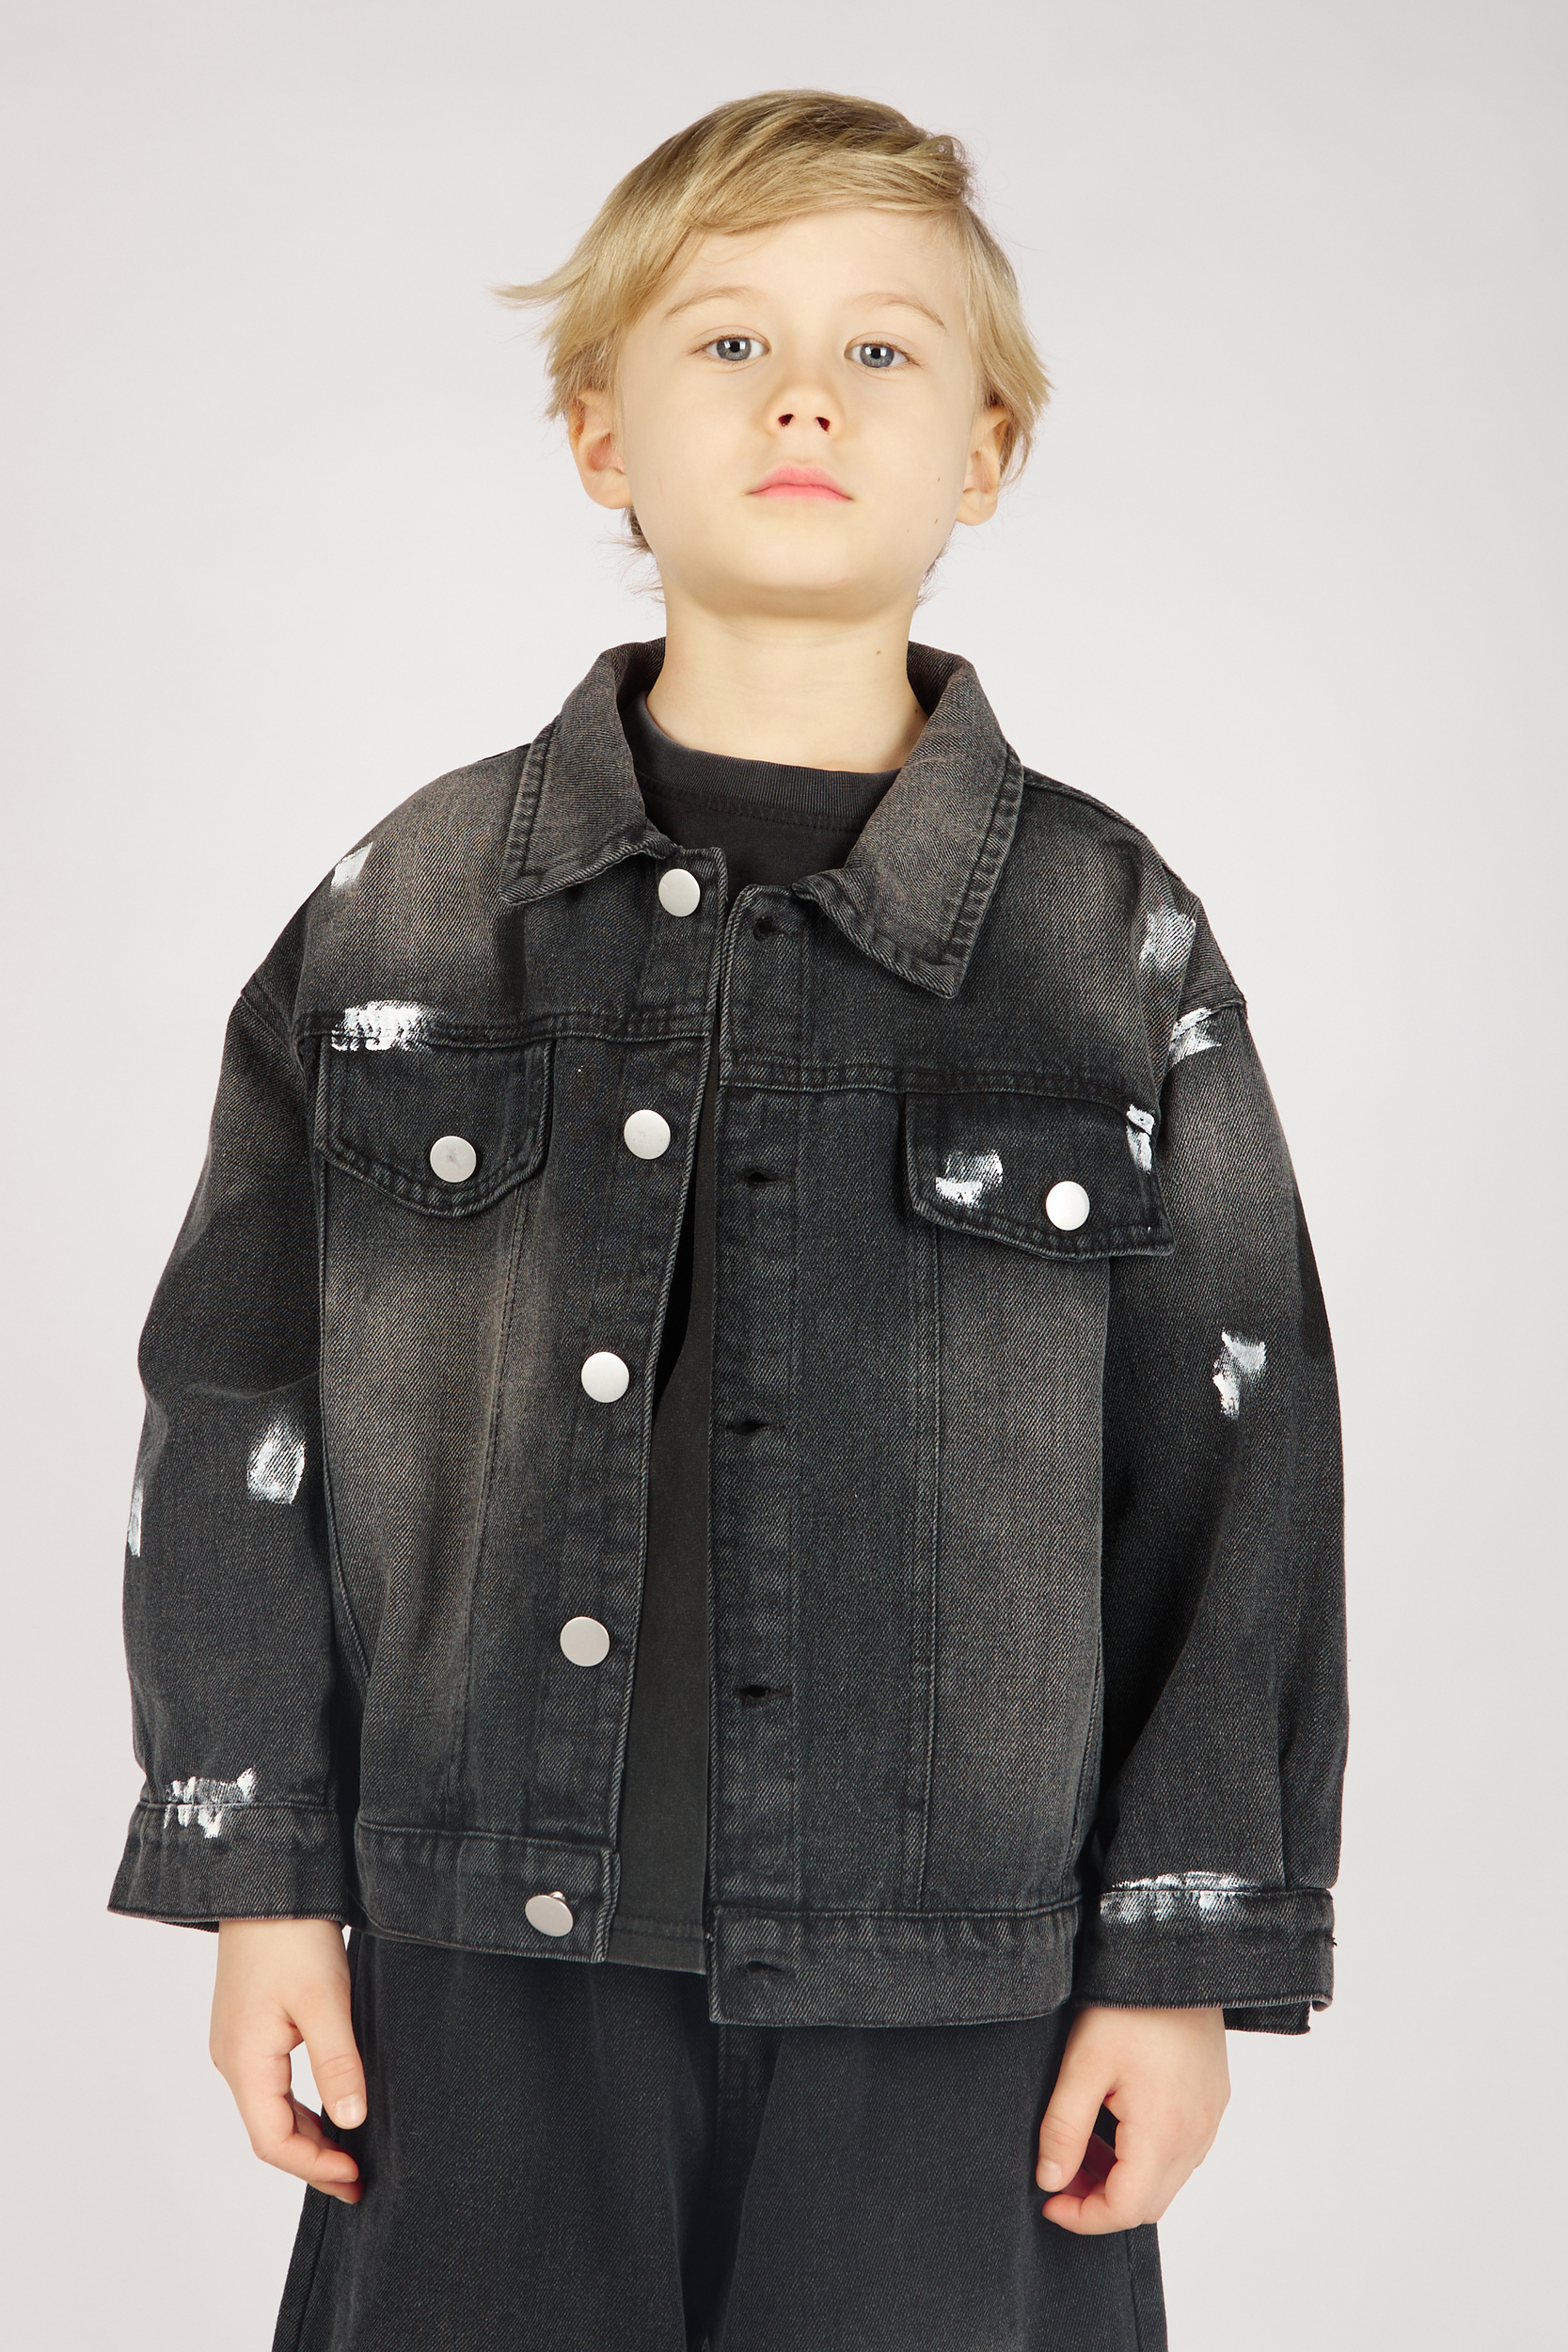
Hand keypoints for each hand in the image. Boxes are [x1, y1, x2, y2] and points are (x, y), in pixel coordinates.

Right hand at [210, 1918, 366, 2203]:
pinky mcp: (250, 2025)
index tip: (356, 2176)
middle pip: (270, 2131)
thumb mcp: (324, 2000)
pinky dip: (302, 2106)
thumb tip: (352, 2121)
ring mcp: (239, 2042)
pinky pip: (273, 2084)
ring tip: (352, 2151)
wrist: (268, 1880)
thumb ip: (337, 2063)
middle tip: (360, 2178)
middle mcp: (233, 2058)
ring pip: (271, 2109)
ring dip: (310, 2134)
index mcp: (244, 2060)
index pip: (273, 2141)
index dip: (314, 2167)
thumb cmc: (291, 1936)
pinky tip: (332, 2106)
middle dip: (314, 2160)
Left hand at [1035, 2005, 1228, 2232]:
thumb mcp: (1082, 2063)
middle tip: (1060, 2175)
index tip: (1047, 2201)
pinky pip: (1182, 2150)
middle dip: (1100, 2201)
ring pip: (1166, 2179)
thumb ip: (1063, 2128)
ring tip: (1081, 2145)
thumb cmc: (1127, 2005)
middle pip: (1149, 2202)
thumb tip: (1050, 2180)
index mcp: (1164, 2132)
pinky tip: (1114, 2123)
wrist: (1173, 1955)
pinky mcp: (1214, 2099)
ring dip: (1123, 2178)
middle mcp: (1197, 2135)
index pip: (1127, 2209)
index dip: (1083, 2217)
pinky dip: (1146, 2155)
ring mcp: (1211, 2118)